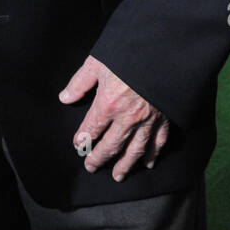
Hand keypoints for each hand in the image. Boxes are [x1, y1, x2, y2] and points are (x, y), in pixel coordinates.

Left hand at [59, 55, 168, 180]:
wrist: (163, 53)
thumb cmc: (126, 56)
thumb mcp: (97, 64)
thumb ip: (80, 83)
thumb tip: (64, 98)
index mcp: (108, 104)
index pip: (92, 128)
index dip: (83, 139)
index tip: (78, 145)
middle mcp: (128, 118)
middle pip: (112, 145)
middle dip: (100, 158)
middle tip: (92, 167)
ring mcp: (148, 121)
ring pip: (135, 151)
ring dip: (126, 165)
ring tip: (118, 176)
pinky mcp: (165, 120)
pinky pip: (158, 143)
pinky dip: (152, 155)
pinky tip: (147, 163)